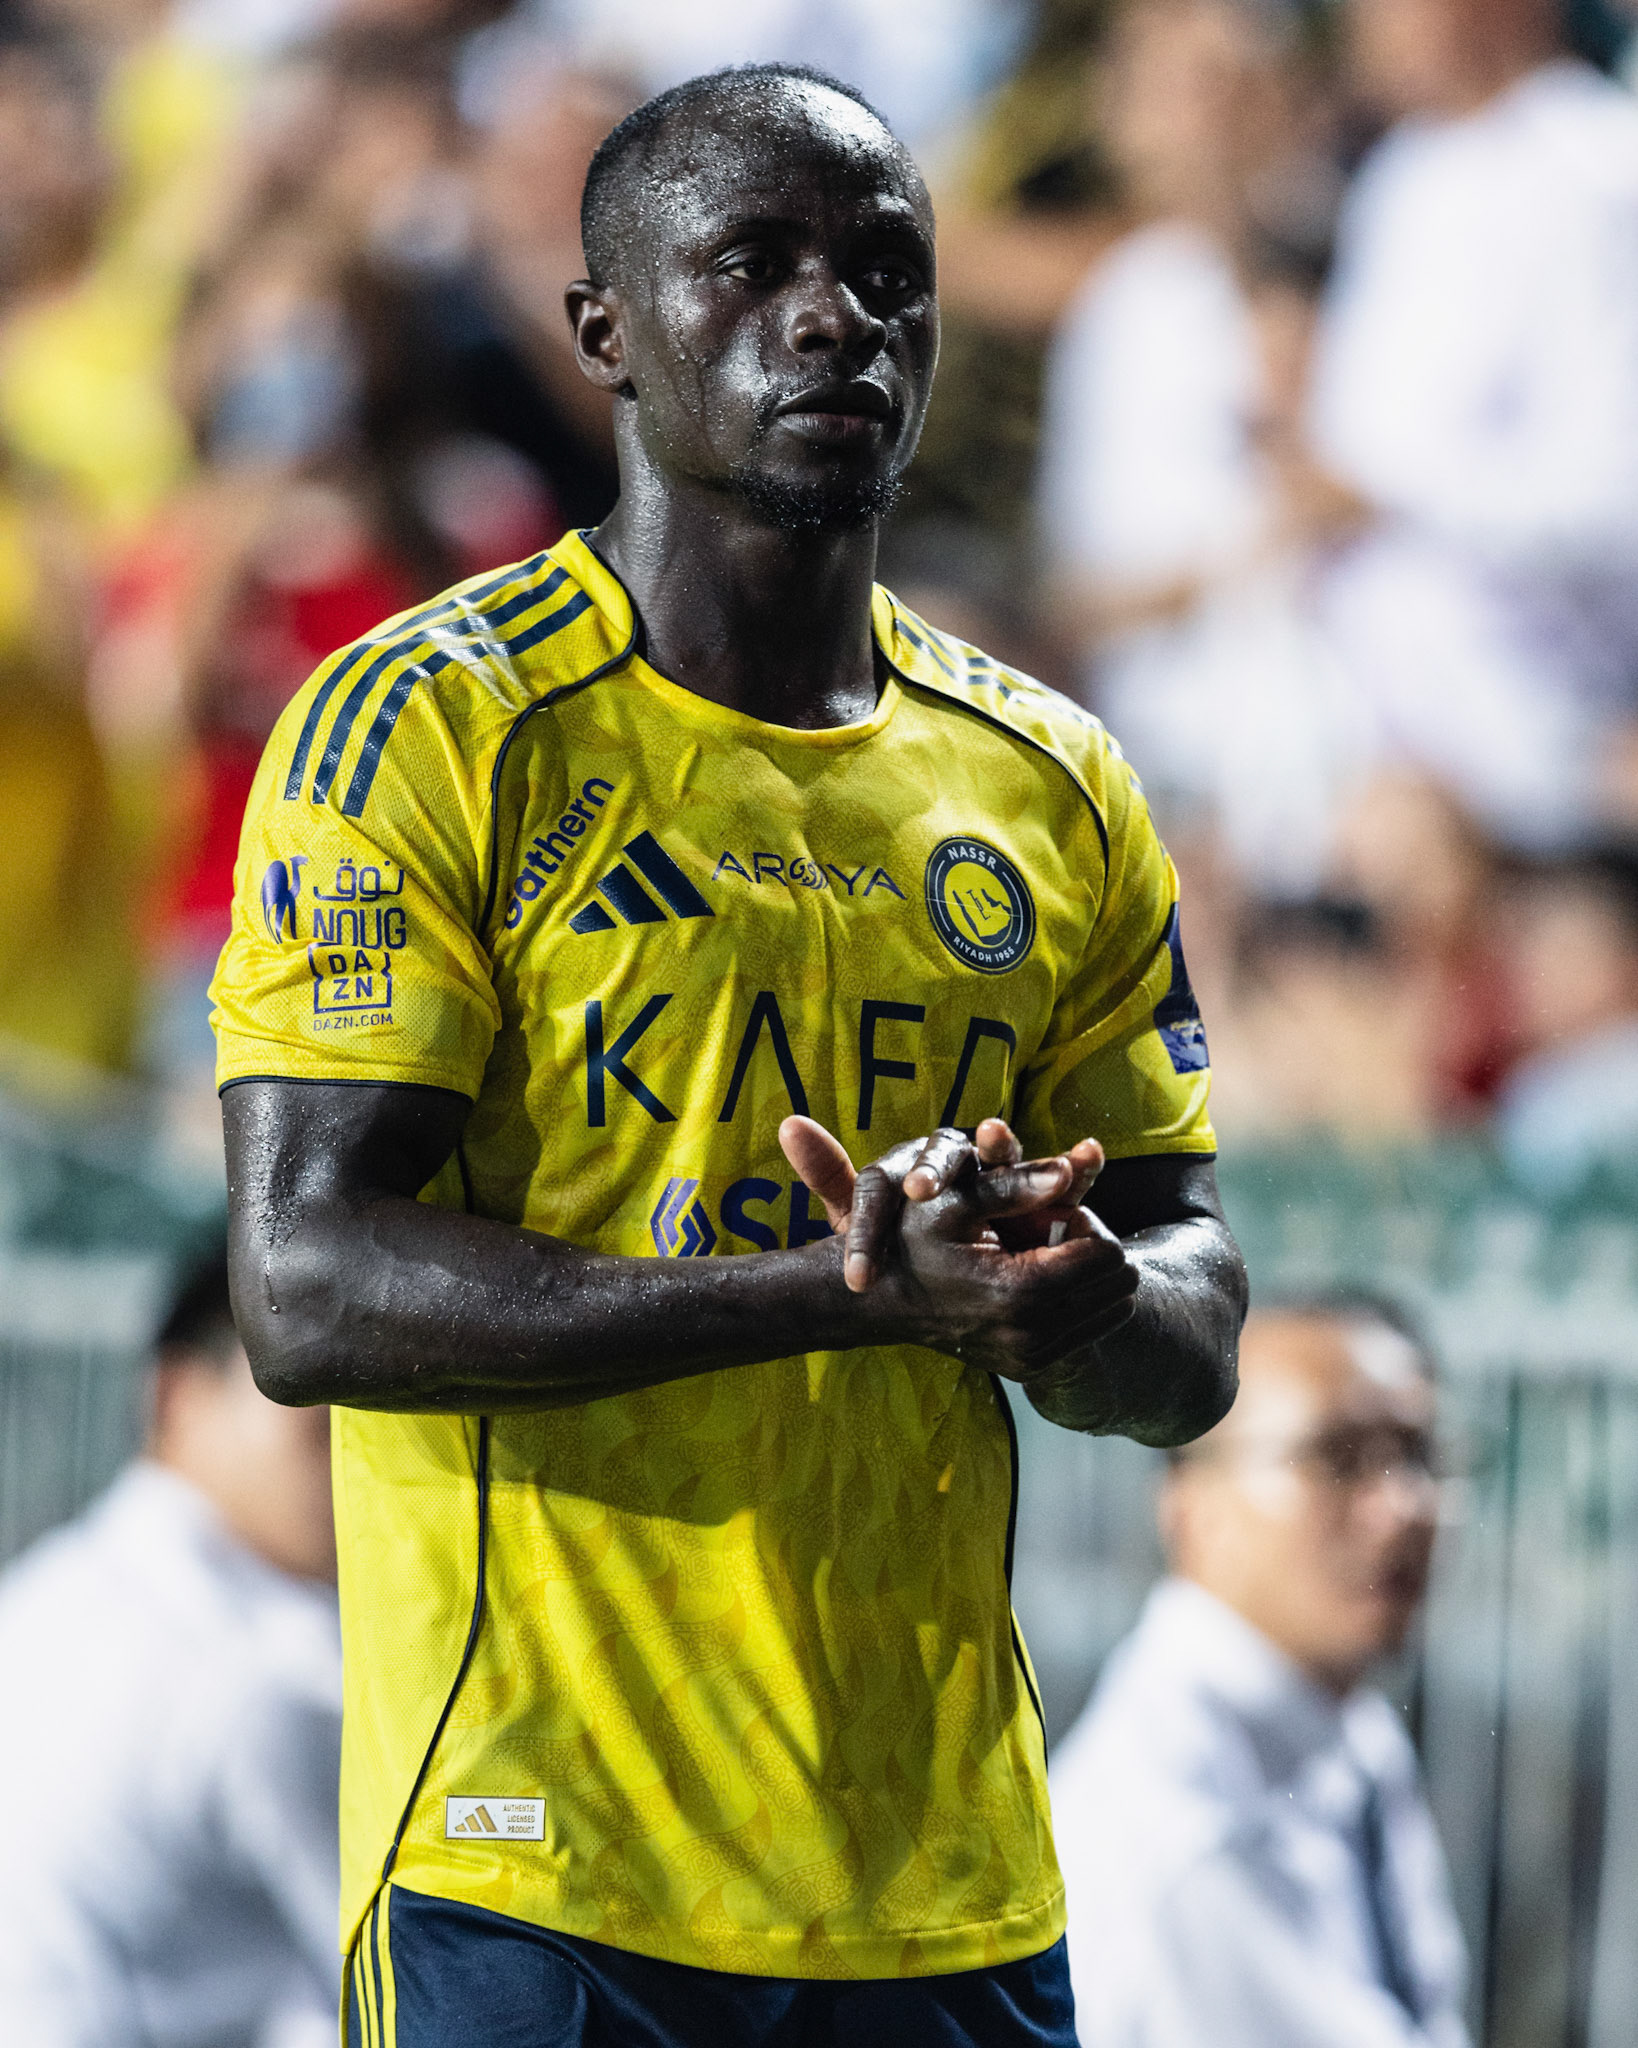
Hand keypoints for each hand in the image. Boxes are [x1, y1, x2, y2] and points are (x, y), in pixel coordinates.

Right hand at [778, 1116, 1138, 1381]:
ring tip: (1044, 1253)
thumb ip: (1013, 1184)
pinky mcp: (1033, 1368)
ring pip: (1114, 1308)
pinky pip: (1092, 1329)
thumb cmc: (914, 1241)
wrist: (886, 1301)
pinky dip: (1079, 1298)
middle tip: (1051, 1230)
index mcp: (1019, 1290)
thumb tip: (1067, 1172)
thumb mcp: (954, 1202)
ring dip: (1089, 1272)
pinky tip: (1038, 1277)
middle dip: (1093, 1246)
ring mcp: (1033, 1357)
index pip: (1107, 1253)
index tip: (1050, 1209)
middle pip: (1119, 1283)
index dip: (1086, 1220)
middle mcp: (1032, 1333)